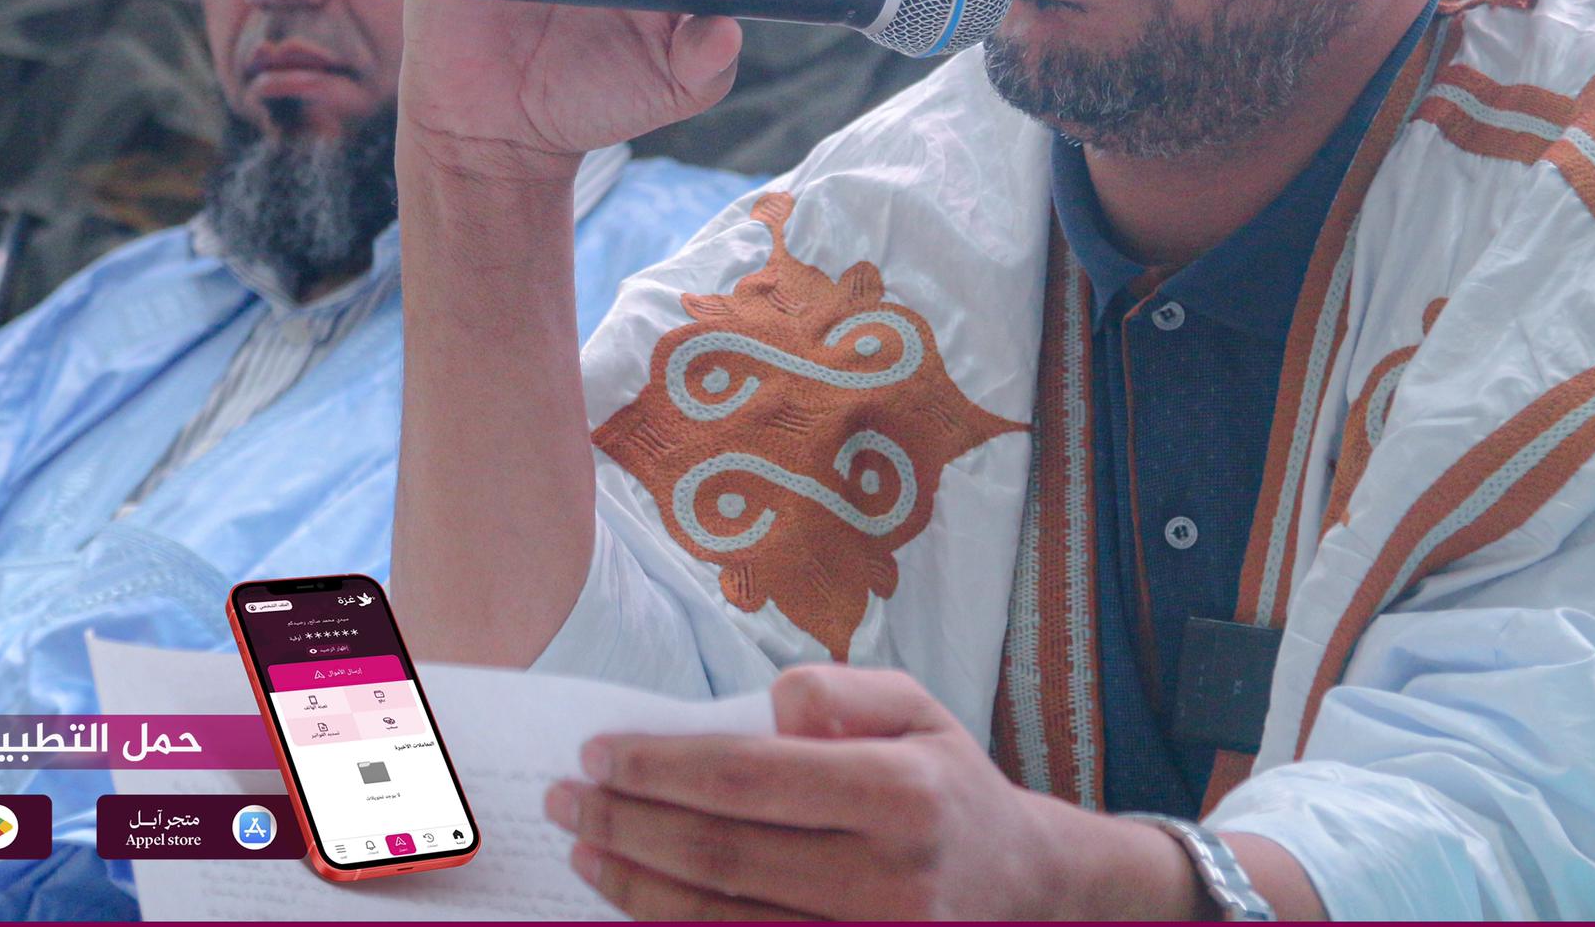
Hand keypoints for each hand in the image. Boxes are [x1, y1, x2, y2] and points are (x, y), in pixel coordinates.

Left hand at [544, 665, 1208, 919]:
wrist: (1027, 892)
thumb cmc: (950, 788)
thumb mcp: (919, 710)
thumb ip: (839, 692)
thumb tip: (761, 707)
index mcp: (903, 793)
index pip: (748, 778)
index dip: (659, 767)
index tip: (599, 750)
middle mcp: (888, 879)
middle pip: (721, 855)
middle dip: (627, 821)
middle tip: (566, 796)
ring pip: (719, 923)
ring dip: (633, 887)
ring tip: (584, 847)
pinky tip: (635, 902)